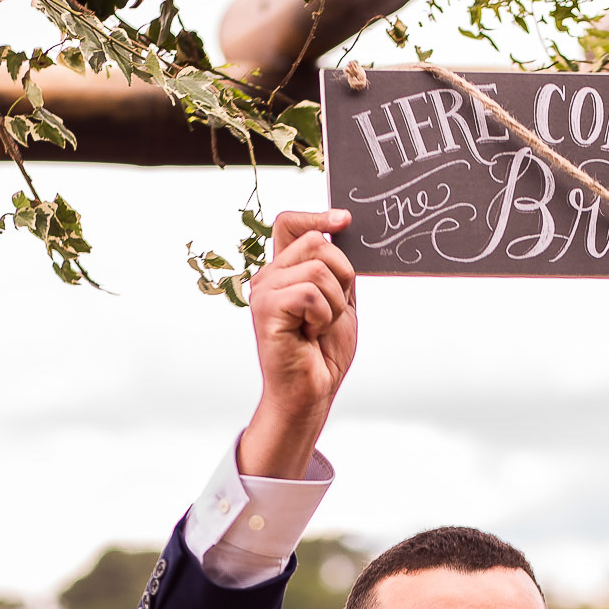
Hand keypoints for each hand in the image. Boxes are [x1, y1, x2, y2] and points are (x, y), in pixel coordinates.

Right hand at [239, 209, 357, 479]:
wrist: (311, 393)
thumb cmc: (323, 353)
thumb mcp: (339, 302)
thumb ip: (335, 269)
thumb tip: (340, 227)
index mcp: (283, 272)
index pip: (289, 223)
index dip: (316, 215)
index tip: (344, 220)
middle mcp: (268, 276)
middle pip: (316, 242)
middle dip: (342, 277)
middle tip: (330, 313)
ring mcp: (264, 291)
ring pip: (318, 269)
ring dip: (334, 304)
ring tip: (318, 328)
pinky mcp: (266, 309)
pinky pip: (312, 293)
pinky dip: (323, 317)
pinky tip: (310, 335)